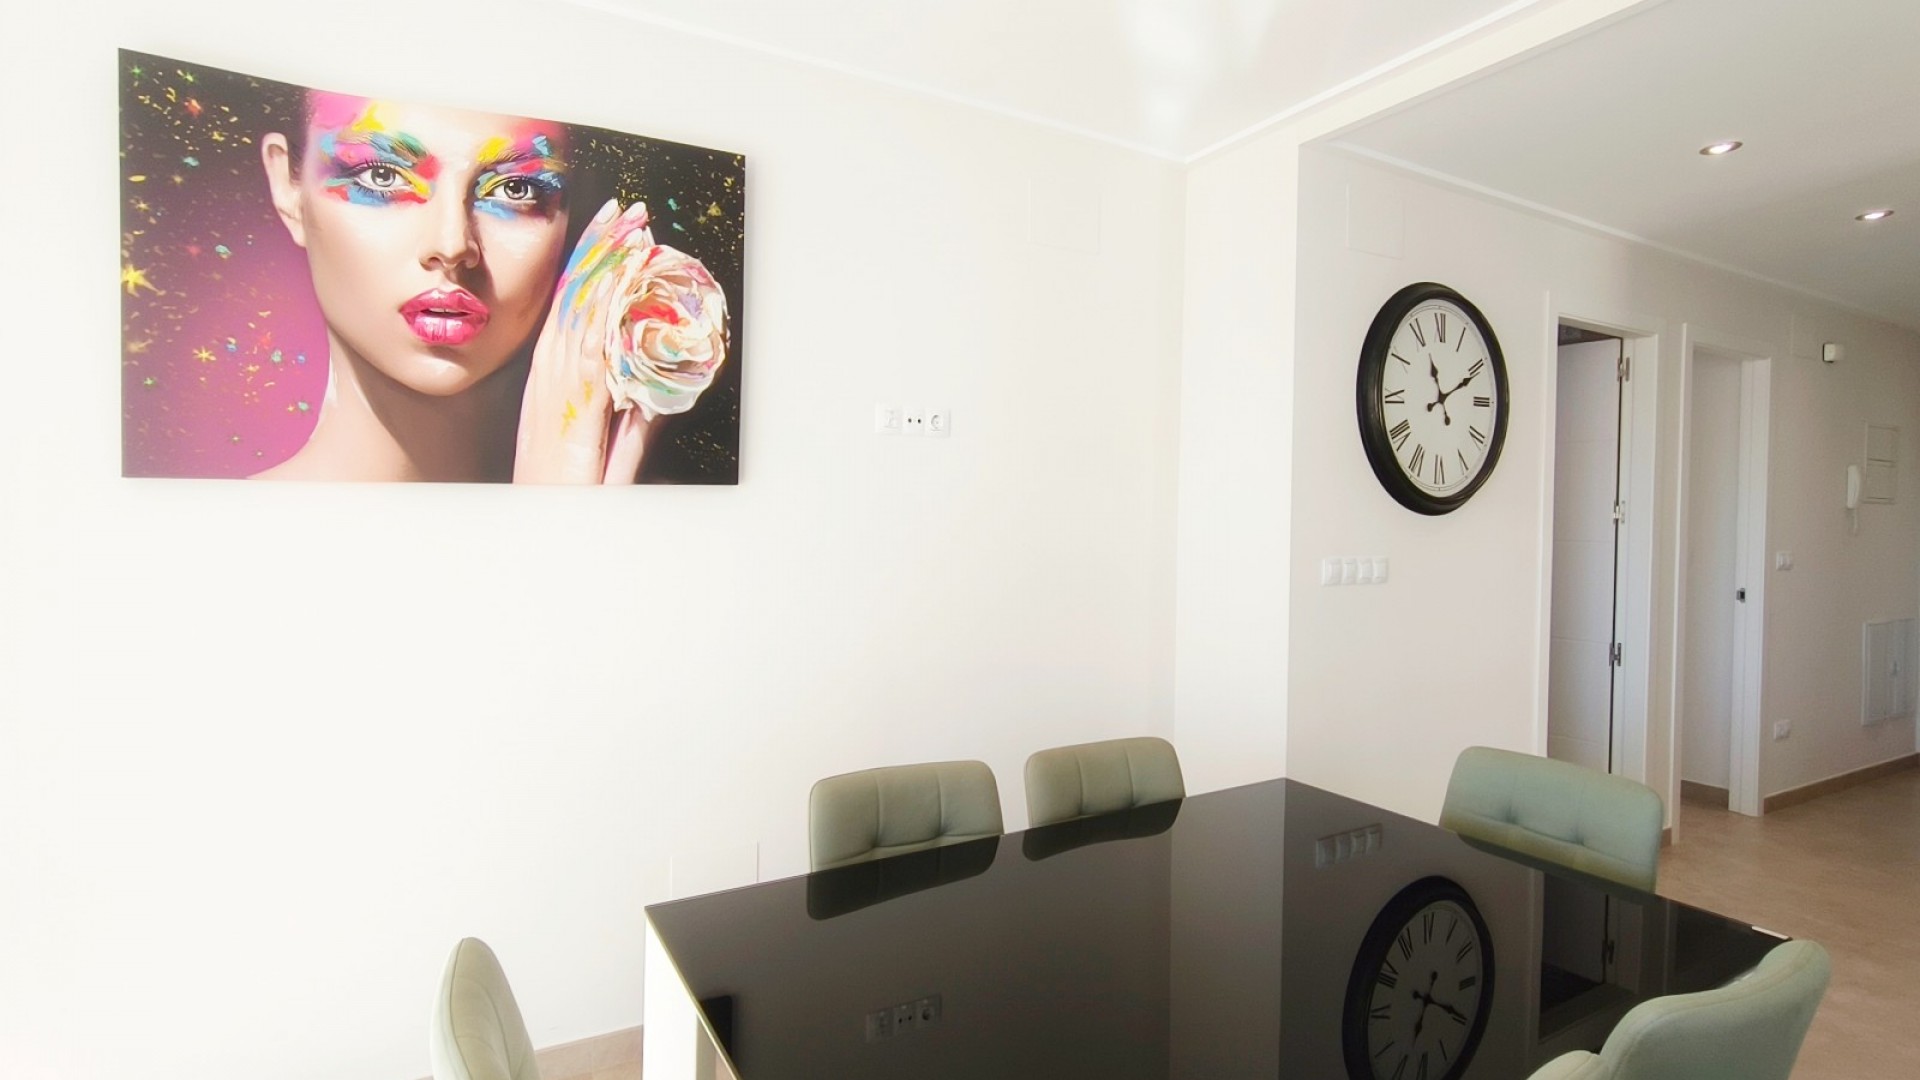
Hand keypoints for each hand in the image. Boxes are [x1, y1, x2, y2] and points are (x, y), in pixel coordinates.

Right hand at [513, 199, 654, 483]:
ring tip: (629, 228)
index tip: (611, 230)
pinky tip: (619, 282)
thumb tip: (659, 386)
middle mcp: (551, 376)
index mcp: (552, 380)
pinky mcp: (573, 406)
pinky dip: (603, 312)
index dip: (591, 266)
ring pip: (584, 311)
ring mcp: (558, 387)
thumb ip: (635, 415)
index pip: (571, 308)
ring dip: (607, 266)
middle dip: (600, 249)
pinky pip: (591, 349)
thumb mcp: (611, 447)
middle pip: (575, 297)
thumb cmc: (571, 493)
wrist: (545, 524)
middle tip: (623, 208)